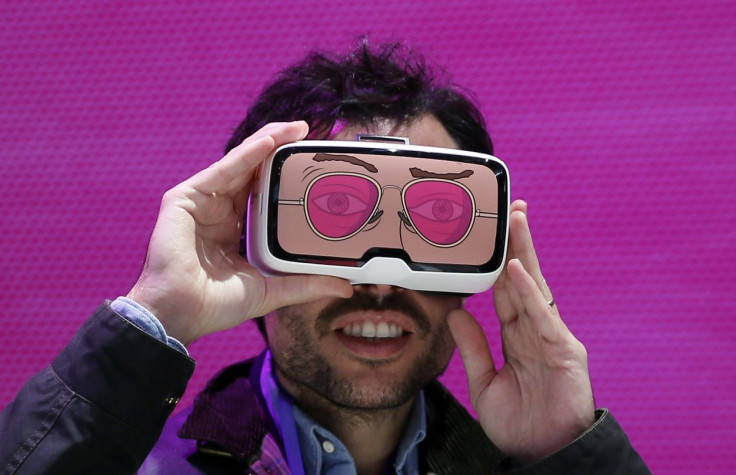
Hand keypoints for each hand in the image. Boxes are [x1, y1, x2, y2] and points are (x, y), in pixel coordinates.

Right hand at [127, 122, 352, 344]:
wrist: (180, 313)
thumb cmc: (215, 305)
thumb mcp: (270, 289)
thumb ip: (305, 284)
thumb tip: (344, 286)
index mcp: (235, 227)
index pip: (263, 191)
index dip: (285, 174)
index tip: (312, 162)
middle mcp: (219, 210)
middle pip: (252, 169)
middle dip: (279, 148)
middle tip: (307, 133)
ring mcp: (201, 202)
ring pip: (238, 163)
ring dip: (267, 142)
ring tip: (294, 129)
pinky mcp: (185, 199)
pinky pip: (221, 171)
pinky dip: (246, 155)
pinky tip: (268, 143)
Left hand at [448, 200, 594, 461]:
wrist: (543, 456)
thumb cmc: (520, 423)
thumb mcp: (484, 383)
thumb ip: (473, 347)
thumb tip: (456, 312)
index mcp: (518, 336)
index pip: (505, 290)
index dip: (497, 262)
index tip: (488, 235)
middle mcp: (536, 330)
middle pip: (523, 279)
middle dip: (515, 244)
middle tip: (508, 208)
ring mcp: (552, 338)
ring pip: (536, 288)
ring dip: (524, 254)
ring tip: (514, 221)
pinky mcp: (564, 352)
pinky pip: (542, 317)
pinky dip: (529, 293)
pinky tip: (517, 271)